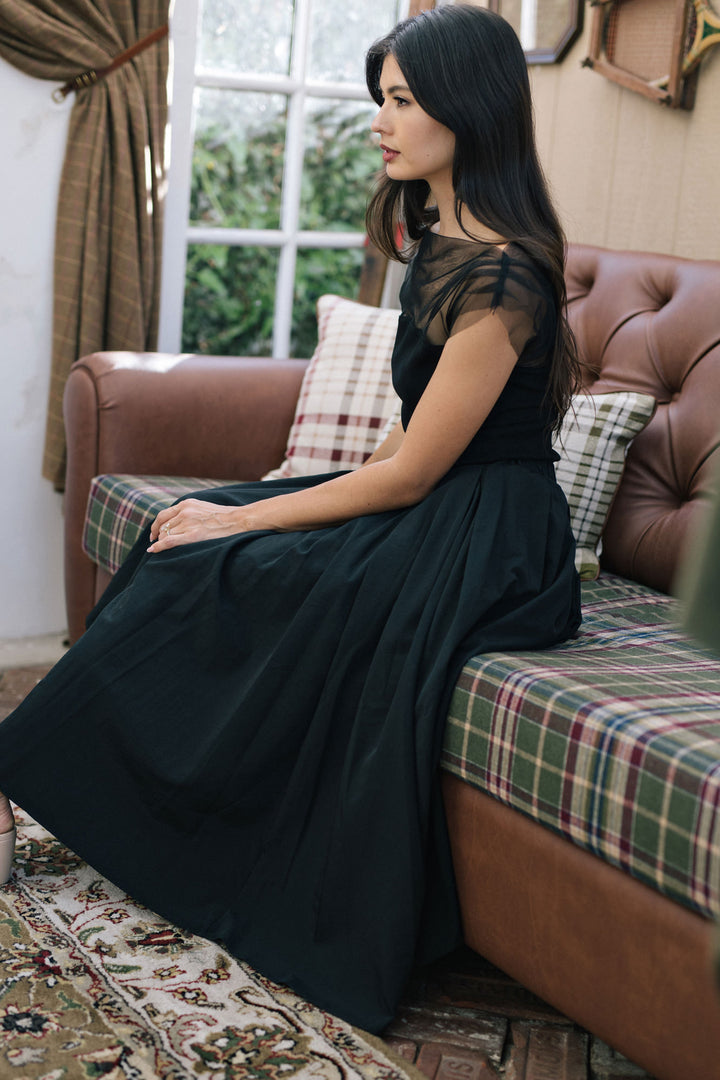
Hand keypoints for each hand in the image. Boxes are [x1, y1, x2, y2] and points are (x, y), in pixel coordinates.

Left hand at [147, 499, 269, 552]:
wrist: (238, 520)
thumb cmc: (223, 516)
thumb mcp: (202, 507)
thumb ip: (189, 511)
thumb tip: (177, 521)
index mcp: (187, 504)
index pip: (163, 515)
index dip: (155, 526)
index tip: (154, 534)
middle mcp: (184, 512)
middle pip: (162, 526)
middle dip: (159, 536)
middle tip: (157, 544)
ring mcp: (188, 523)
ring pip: (165, 534)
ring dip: (162, 542)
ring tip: (161, 549)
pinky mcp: (193, 535)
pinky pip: (168, 541)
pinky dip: (158, 546)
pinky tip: (152, 550)